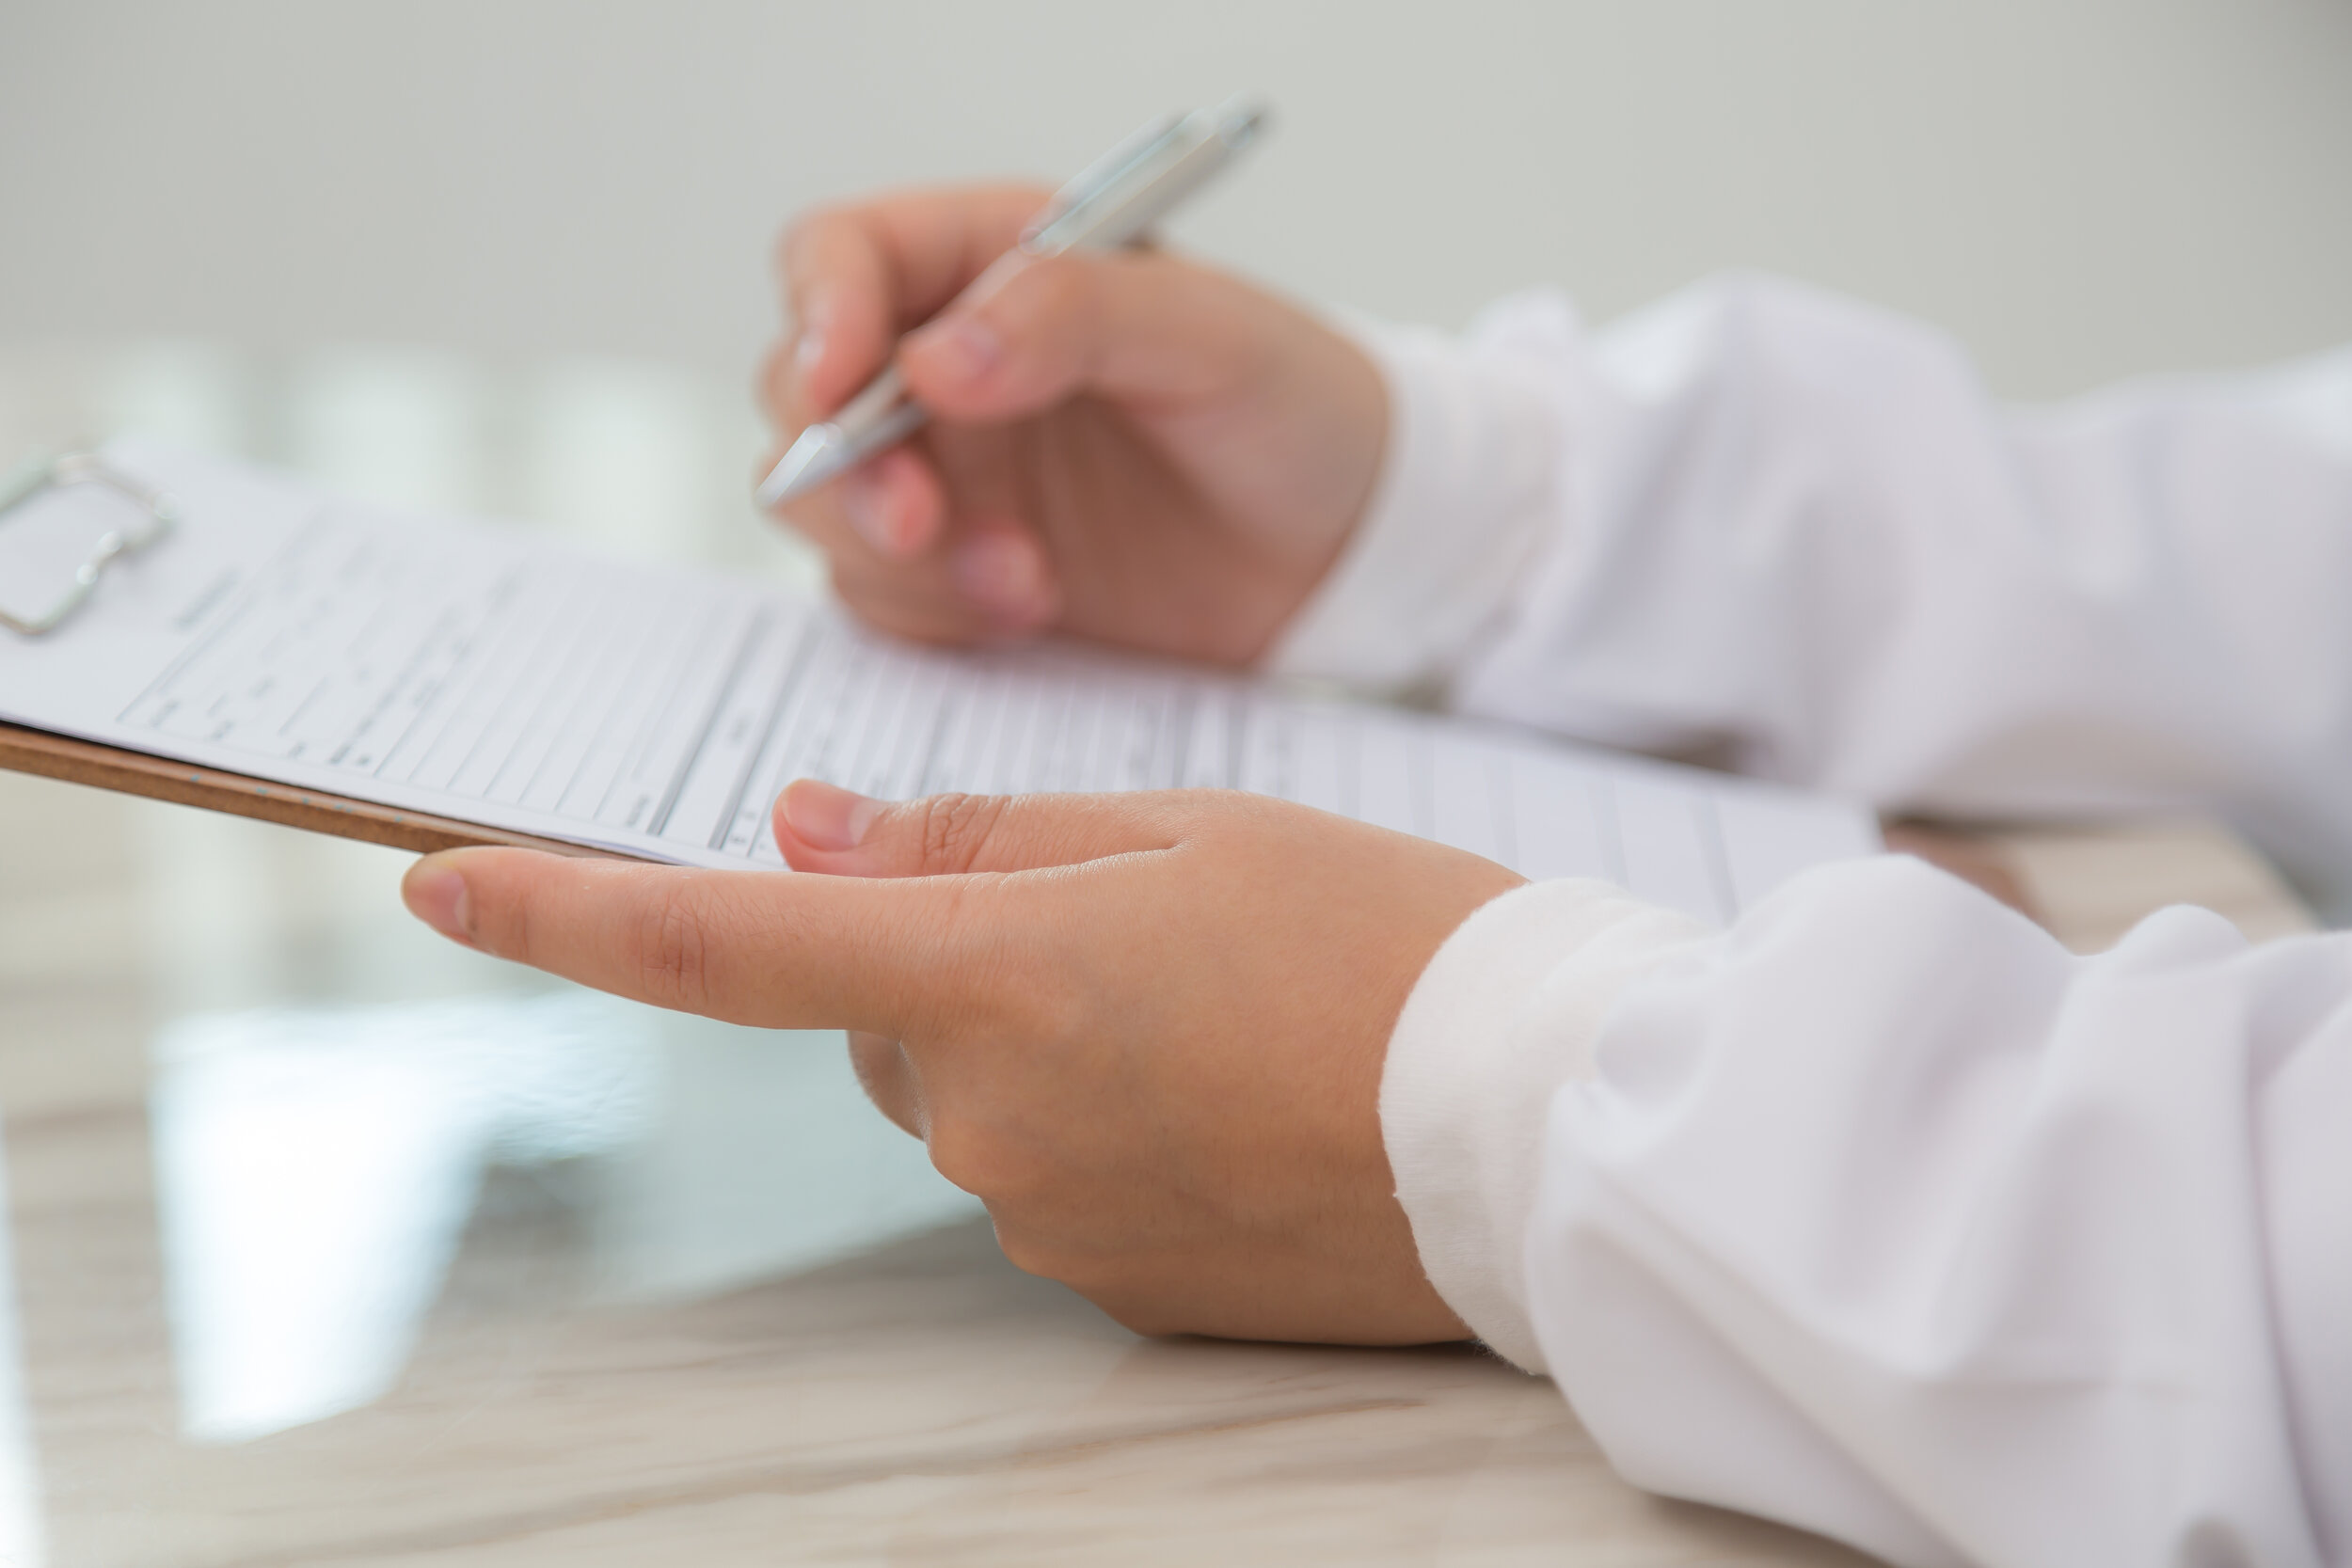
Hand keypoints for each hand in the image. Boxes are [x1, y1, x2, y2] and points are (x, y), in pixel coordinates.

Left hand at [400, 785, 1522, 1342]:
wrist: (1549, 1131)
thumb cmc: (1391, 939)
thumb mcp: (1190, 825)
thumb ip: (974, 829)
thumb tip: (810, 832)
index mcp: (999, 979)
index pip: (721, 947)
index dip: (565, 912)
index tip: (441, 880)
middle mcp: (991, 1124)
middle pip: (883, 1012)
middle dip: (944, 946)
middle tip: (1123, 909)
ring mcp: (1049, 1223)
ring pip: (967, 1090)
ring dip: (1036, 1028)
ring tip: (1214, 1003)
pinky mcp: (1115, 1286)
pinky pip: (1046, 1169)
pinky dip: (1097, 1111)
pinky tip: (1229, 1086)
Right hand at [763, 185, 1387, 666]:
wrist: (1352, 552)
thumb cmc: (1299, 410)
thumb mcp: (1214, 337)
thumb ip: (1078, 316)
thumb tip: (936, 357)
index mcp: (995, 260)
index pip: (845, 258)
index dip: (819, 314)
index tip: (841, 380)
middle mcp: (946, 362)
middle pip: (803, 397)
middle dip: (844, 466)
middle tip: (918, 521)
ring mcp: (947, 473)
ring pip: (825, 508)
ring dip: (902, 557)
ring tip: (1026, 583)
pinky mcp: (959, 571)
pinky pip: (880, 599)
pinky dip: (935, 615)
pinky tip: (1033, 609)